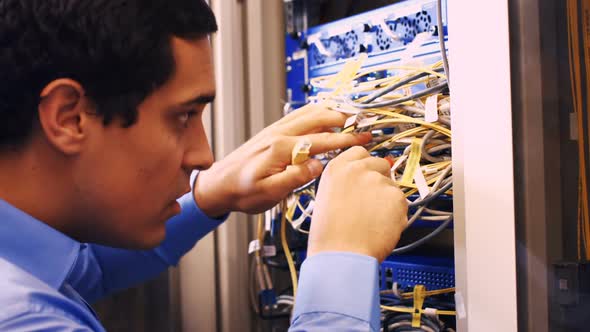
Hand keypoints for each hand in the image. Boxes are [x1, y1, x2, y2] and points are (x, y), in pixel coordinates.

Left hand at [194, 104, 371, 215]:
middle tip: (364, 123)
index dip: (346, 140)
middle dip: (344, 118)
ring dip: (332, 111)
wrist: (218, 184)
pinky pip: (299, 115)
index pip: (322, 141)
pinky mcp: (273, 131)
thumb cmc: (241, 192)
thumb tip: (318, 165)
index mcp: (281, 148)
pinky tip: (325, 116)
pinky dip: (317, 111)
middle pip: (319, 117)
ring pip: (309, 111)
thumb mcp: (268, 193)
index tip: (364, 138)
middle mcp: (279, 133)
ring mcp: (275, 129)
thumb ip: (294, 178)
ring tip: (350, 116)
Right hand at [307, 146, 407, 261]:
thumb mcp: (327, 197)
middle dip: (379, 179)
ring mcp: (379, 181)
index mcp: (337, 168)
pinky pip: (402, 201)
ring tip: (371, 219)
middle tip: (371, 201)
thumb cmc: (330, 235)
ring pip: (392, 185)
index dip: (365, 164)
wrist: (341, 255)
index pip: (359, 152)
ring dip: (387, 199)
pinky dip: (396, 213)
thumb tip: (365, 179)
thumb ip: (346, 182)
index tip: (368, 172)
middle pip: (380, 163)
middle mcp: (358, 169)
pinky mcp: (396, 196)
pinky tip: (380, 225)